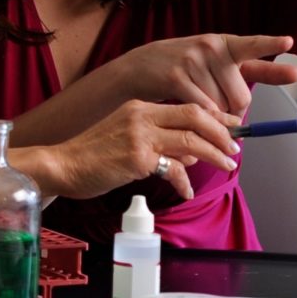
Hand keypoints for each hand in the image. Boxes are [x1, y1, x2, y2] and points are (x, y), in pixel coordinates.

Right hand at [39, 100, 239, 202]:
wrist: (62, 165)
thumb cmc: (93, 156)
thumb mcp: (129, 141)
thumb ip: (160, 143)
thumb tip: (192, 153)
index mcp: (141, 106)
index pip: (188, 105)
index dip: (215, 116)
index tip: (233, 127)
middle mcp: (142, 115)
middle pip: (196, 116)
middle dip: (222, 132)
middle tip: (235, 148)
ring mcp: (139, 136)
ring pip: (190, 140)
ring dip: (213, 154)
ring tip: (226, 166)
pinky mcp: (136, 158)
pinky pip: (172, 168)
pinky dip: (184, 181)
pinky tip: (186, 192)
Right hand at [116, 33, 296, 116]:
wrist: (140, 67)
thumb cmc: (187, 65)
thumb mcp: (221, 60)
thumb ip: (257, 68)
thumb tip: (294, 73)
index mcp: (225, 43)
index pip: (251, 45)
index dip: (270, 44)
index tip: (289, 42)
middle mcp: (211, 47)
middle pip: (241, 97)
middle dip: (234, 112)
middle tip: (218, 108)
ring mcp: (192, 61)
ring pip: (221, 108)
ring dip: (214, 118)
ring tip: (198, 105)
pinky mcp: (176, 77)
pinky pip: (202, 110)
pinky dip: (202, 121)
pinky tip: (193, 115)